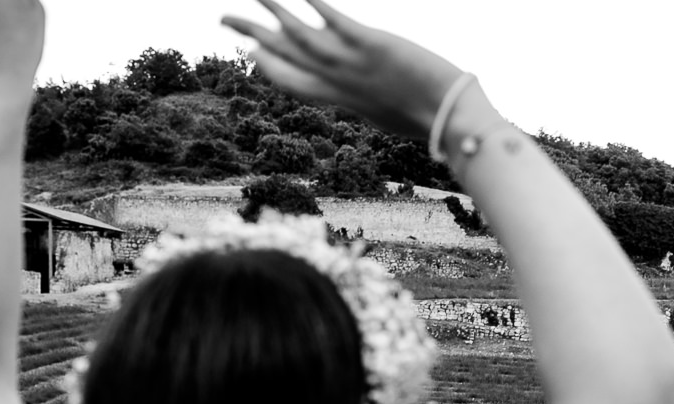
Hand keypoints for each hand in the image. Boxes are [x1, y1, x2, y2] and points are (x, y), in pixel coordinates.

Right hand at [220, 0, 465, 139]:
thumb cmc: (429, 120)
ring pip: (300, 36)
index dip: (267, 67)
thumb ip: (370, 102)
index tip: (250, 53)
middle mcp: (339, 83)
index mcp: (341, 100)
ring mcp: (351, 64)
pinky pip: (335, 21)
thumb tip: (367, 103)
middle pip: (284, 57)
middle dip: (251, 37)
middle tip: (222, 18)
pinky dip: (315, 5)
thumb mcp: (388, 114)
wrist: (451, 121)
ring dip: (273, 13)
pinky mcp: (371, 46)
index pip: (292, 84)